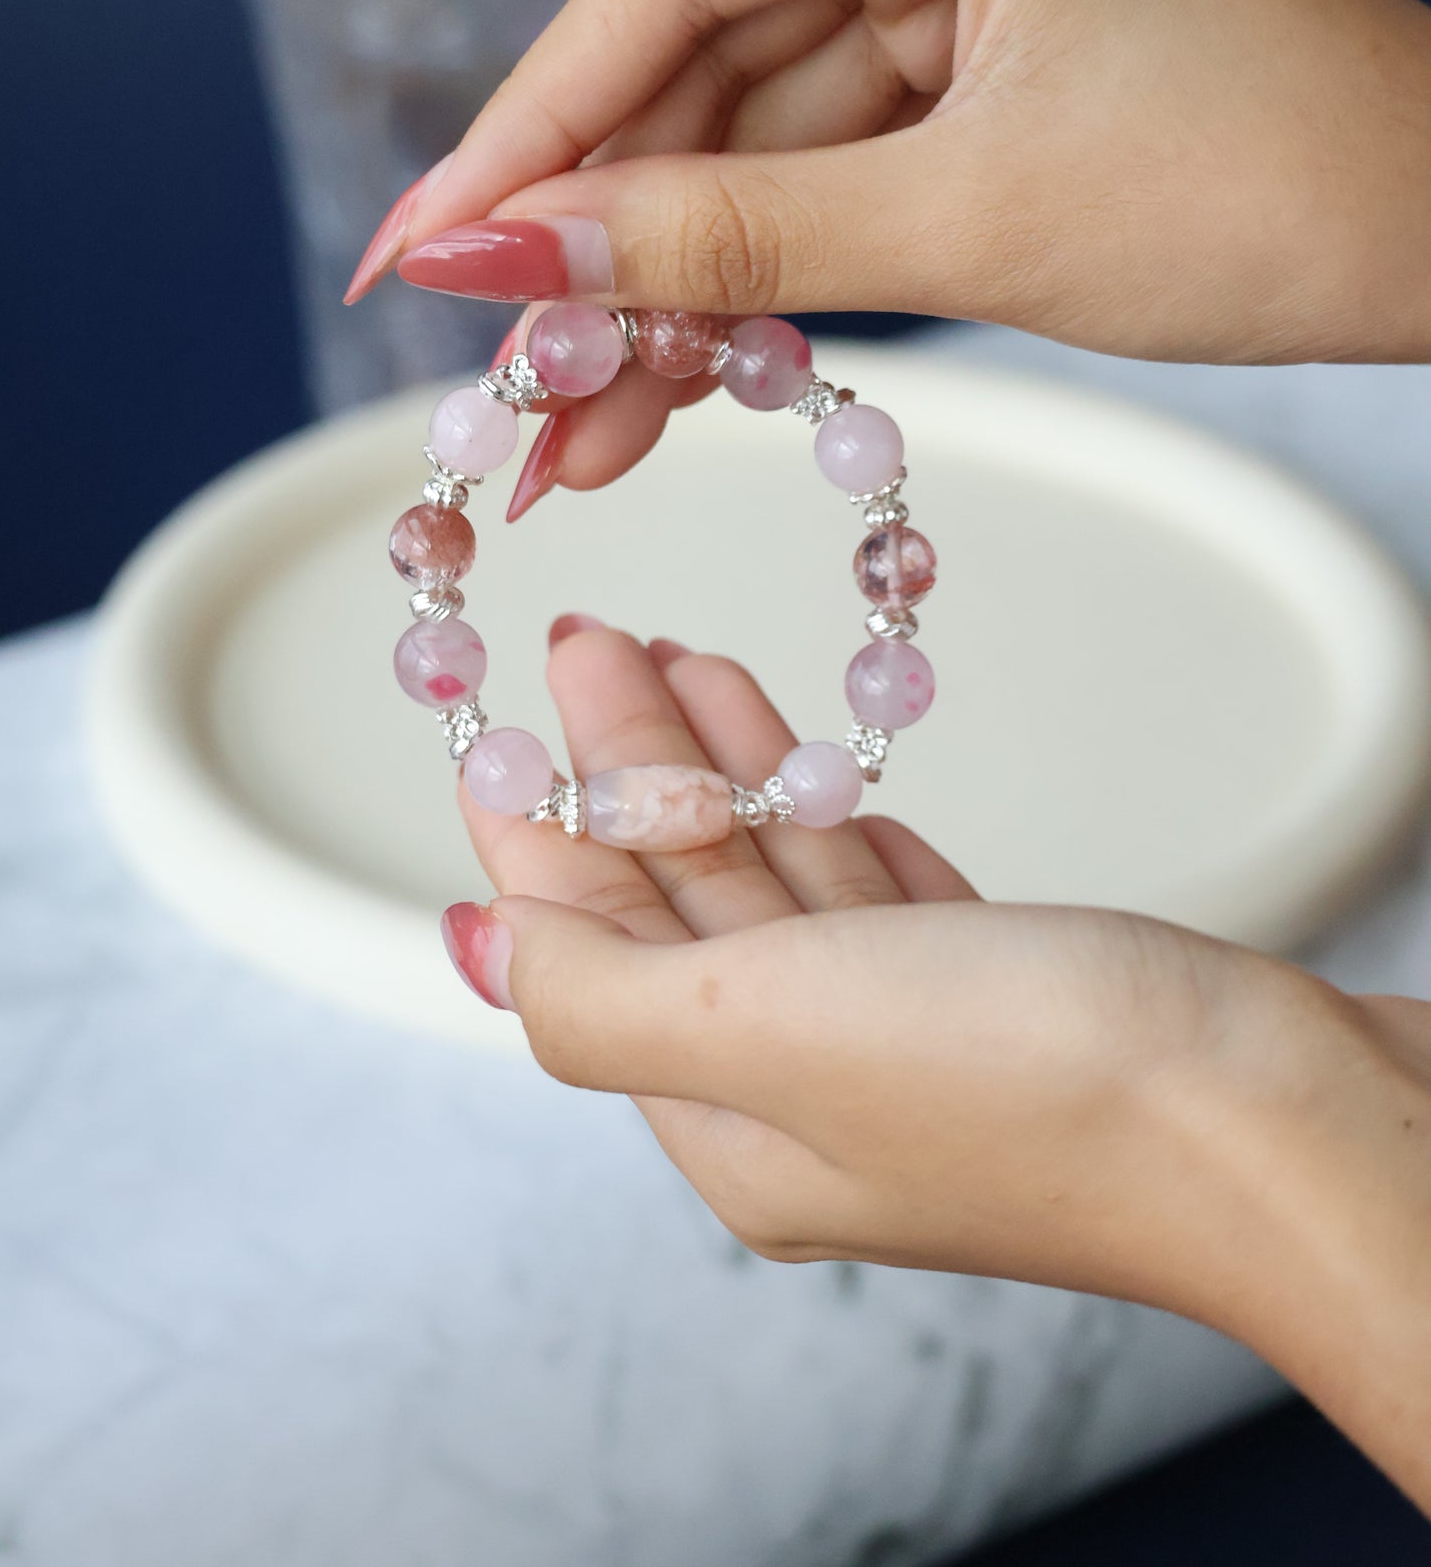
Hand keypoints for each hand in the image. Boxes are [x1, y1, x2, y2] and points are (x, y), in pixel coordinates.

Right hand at [349, 0, 1430, 509]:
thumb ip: (729, 240)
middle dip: (600, 238)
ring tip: (573, 433)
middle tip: (499, 378)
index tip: (429, 246)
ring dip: (668, 287)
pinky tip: (672, 380)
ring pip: (755, 135)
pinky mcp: (983, 63)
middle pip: (703, 60)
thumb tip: (517, 268)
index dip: (536, 123)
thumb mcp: (972, 223)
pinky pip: (827, 170)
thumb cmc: (1273, 189)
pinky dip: (757, 277)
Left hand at [446, 619, 1430, 1509]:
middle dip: (627, 767)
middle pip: (680, 903)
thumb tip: (477, 940)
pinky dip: (821, 805)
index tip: (491, 713)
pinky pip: (870, 882)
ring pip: (777, 879)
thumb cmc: (1038, 1085)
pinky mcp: (1003, 989)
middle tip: (592, 637)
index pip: (586, 954)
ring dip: (719, 766)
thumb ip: (599, 993)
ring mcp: (913, 1040)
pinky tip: (787, 750)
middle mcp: (811, 1094)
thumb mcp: (769, 1033)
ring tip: (672, 650)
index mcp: (734, 1128)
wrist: (1288, 1119)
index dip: (536, 825)